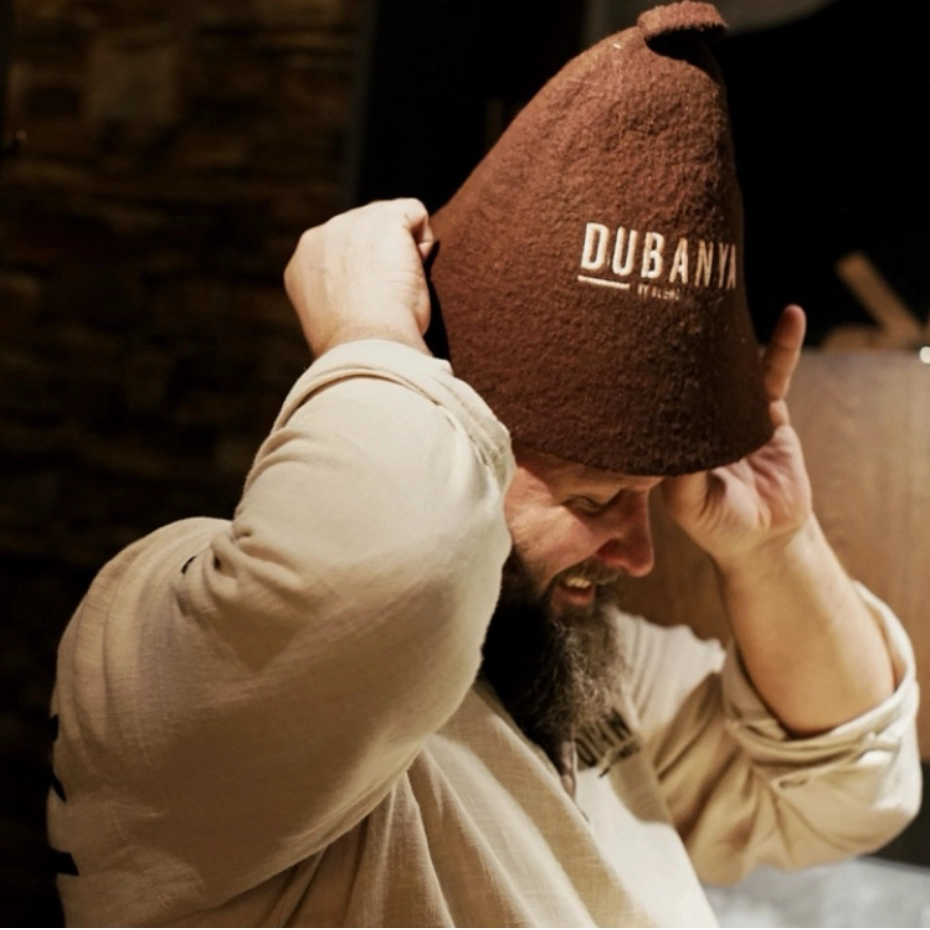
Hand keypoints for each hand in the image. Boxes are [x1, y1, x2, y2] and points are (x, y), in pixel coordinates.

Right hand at [284, 198, 435, 357]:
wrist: (366, 346)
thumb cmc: (358, 347)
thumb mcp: (337, 319)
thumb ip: (341, 294)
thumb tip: (365, 291)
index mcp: (304, 263)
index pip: (344, 250)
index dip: (366, 274)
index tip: (370, 306)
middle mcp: (322, 235)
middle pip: (367, 230)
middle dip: (383, 257)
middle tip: (386, 300)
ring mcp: (351, 222)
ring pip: (391, 220)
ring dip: (403, 252)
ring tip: (398, 290)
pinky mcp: (384, 218)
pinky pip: (416, 214)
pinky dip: (424, 241)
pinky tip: (414, 273)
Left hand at [662, 305, 812, 567]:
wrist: (768, 536)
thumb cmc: (722, 527)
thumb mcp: (694, 507)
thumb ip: (682, 478)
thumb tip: (668, 445)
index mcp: (666, 439)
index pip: (653, 397)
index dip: (647, 372)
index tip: (639, 339)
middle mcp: (693, 420)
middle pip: (685, 373)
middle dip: (679, 341)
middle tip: (671, 298)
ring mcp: (728, 412)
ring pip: (727, 366)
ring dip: (729, 335)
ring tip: (724, 295)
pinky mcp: (765, 411)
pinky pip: (774, 374)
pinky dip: (782, 347)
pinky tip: (790, 318)